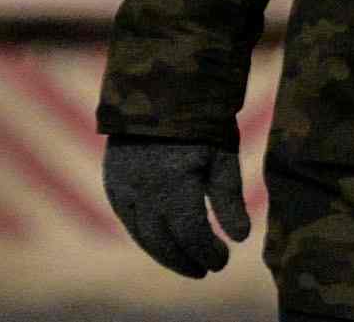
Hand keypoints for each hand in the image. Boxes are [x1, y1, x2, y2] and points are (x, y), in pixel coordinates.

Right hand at [101, 134, 247, 280]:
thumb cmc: (201, 121)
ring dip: (164, 253)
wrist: (161, 85)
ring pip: (142, 234)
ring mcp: (124, 185)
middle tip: (205, 269)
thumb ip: (229, 199)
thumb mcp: (223, 155)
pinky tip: (162, 240)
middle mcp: (144, 189)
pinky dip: (145, 234)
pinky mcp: (113, 180)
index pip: (191, 234)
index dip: (207, 252)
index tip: (223, 260)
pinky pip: (127, 218)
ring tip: (187, 261)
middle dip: (186, 259)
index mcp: (174, 183)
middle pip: (164, 241)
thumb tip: (240, 239)